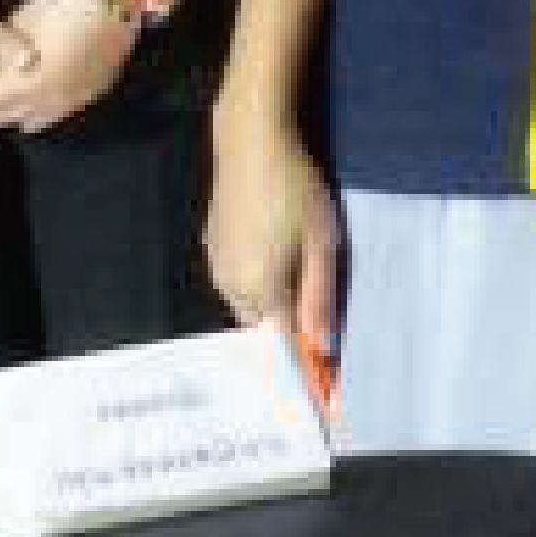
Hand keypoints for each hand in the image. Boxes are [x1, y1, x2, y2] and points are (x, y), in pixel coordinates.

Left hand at [0, 0, 142, 135]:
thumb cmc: (64, 2)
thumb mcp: (21, 23)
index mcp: (28, 83)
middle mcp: (50, 102)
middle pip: (4, 116)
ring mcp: (75, 101)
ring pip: (32, 121)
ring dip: (14, 110)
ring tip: (1, 94)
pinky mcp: (93, 93)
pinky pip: (58, 113)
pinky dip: (40, 108)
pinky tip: (34, 93)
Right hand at [204, 113, 344, 369]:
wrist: (250, 142)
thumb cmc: (295, 188)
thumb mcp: (321, 241)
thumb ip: (320, 296)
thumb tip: (322, 346)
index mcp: (261, 288)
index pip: (285, 345)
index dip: (306, 371)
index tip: (324, 394)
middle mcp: (232, 286)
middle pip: (265, 328)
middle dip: (290, 335)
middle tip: (320, 334)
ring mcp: (217, 268)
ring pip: (249, 306)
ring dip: (274, 307)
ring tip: (299, 281)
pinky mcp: (211, 250)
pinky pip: (238, 283)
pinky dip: (258, 284)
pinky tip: (275, 256)